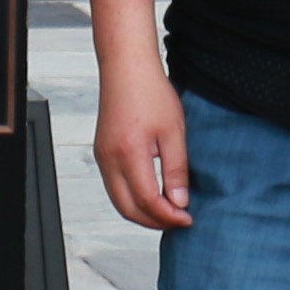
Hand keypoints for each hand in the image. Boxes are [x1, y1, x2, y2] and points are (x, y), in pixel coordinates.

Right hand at [91, 63, 192, 232]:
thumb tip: (179, 202)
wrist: (126, 67)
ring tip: (166, 212)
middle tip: (178, 221)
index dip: (169, 216)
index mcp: (129, 154)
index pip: (148, 201)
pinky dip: (131, 199)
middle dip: (154, 222)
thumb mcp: (174, 132)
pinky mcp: (101, 153)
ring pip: (118, 202)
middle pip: (128, 209)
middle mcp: (109, 160)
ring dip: (141, 213)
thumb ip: (176, 170)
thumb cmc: (150, 92)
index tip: (187, 218)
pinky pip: (113, 187)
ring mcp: (102, 157)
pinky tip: (150, 195)